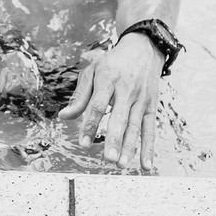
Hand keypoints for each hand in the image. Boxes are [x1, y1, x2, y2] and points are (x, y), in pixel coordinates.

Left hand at [58, 32, 164, 170]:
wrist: (142, 49)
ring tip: (121, 164)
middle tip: (108, 158)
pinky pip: (150, 129)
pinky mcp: (151, 106)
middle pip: (119, 118)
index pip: (98, 105)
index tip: (83, 143)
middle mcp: (126, 90)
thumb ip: (79, 97)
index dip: (90, 125)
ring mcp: (140, 99)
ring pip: (135, 126)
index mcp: (107, 80)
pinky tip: (145, 165)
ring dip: (129, 147)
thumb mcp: (92, 73)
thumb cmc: (112, 64)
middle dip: (114, 139)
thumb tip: (64, 117)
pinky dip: (149, 148)